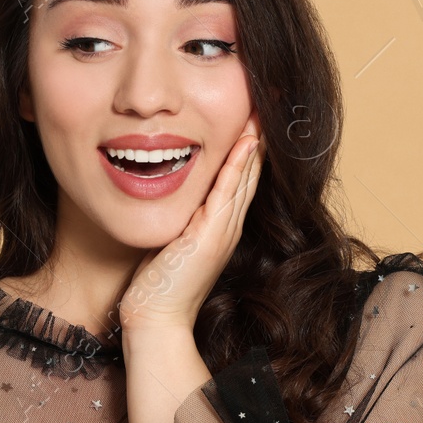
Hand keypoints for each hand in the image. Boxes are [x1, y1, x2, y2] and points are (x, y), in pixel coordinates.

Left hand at [117, 112, 262, 334]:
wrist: (156, 318)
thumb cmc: (157, 286)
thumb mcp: (171, 242)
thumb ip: (178, 219)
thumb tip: (169, 195)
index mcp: (219, 227)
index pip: (238, 180)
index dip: (247, 149)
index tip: (250, 117)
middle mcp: (227, 228)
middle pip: (249, 174)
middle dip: (258, 138)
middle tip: (266, 104)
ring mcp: (222, 232)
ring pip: (244, 179)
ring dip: (255, 144)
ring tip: (263, 112)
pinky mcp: (210, 237)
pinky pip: (227, 193)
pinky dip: (238, 167)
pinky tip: (246, 143)